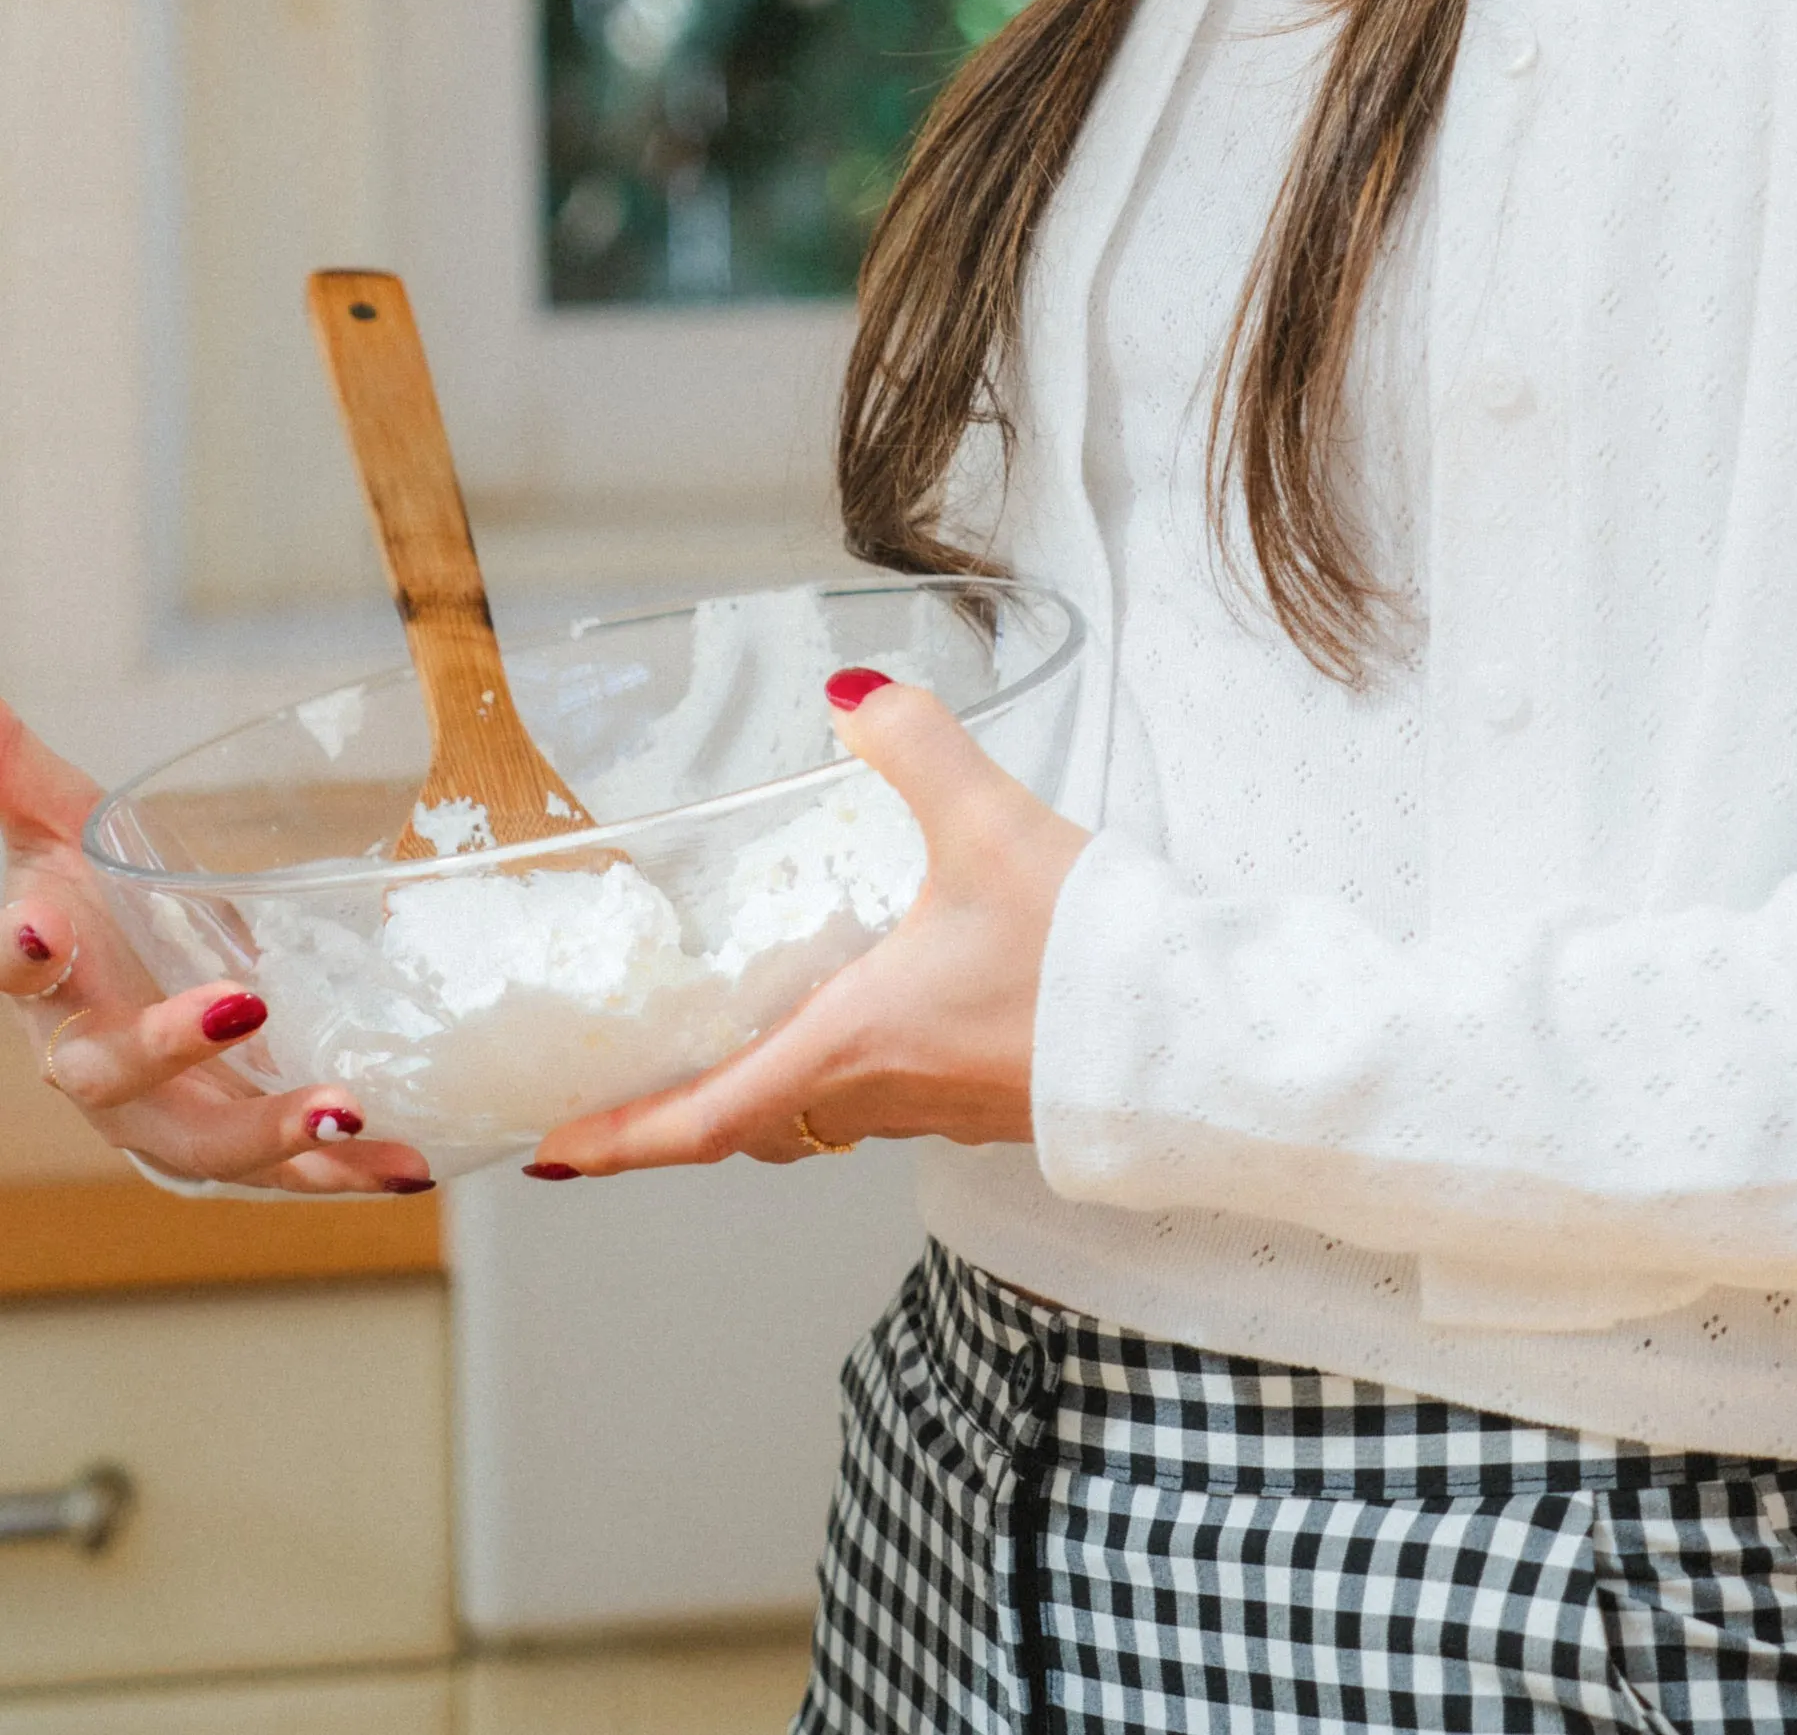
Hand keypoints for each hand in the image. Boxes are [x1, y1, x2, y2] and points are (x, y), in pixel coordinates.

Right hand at [2, 699, 433, 1195]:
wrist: (128, 984)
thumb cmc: (85, 901)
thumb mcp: (54, 824)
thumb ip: (17, 770)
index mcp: (48, 981)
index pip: (14, 968)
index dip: (19, 954)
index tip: (38, 924)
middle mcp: (98, 1061)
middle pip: (117, 1077)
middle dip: (174, 1051)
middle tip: (242, 1003)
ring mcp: (172, 1112)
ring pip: (211, 1146)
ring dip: (278, 1139)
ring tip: (349, 1111)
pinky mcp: (244, 1135)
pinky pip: (288, 1168)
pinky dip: (346, 1172)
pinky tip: (414, 1163)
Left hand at [529, 672, 1089, 1176]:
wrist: (1192, 1041)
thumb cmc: (1088, 963)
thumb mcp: (991, 828)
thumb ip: (916, 748)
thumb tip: (852, 698)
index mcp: (851, 1044)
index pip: (704, 1118)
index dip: (620, 1137)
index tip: (551, 1150)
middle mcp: (880, 1093)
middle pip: (755, 1122)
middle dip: (686, 1109)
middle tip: (632, 1079)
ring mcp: (935, 1107)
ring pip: (820, 1112)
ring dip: (767, 1086)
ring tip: (735, 1034)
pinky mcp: (985, 1099)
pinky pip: (882, 1097)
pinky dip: (841, 1070)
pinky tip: (867, 1003)